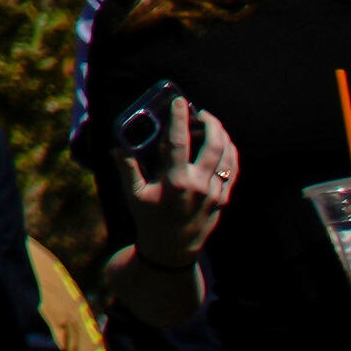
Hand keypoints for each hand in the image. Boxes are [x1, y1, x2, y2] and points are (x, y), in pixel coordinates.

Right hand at [110, 97, 236, 265]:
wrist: (172, 249)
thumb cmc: (150, 220)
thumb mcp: (133, 195)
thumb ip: (127, 168)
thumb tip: (117, 146)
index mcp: (175, 181)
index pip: (179, 141)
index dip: (179, 118)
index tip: (180, 100)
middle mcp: (199, 185)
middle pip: (213, 145)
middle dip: (210, 123)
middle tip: (201, 111)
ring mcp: (215, 192)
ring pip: (227, 156)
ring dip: (223, 135)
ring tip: (213, 124)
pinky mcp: (223, 199)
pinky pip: (233, 171)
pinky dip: (231, 153)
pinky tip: (224, 144)